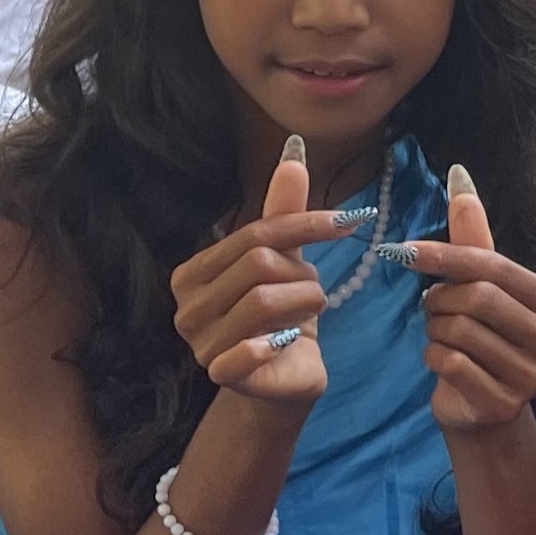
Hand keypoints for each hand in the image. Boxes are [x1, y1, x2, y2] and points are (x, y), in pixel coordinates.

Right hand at [166, 137, 368, 404]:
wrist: (285, 378)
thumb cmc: (281, 317)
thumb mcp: (285, 262)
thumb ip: (283, 213)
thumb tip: (293, 156)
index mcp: (192, 273)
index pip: (254, 235)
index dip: (304, 224)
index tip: (349, 221)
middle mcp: (186, 307)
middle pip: (258, 265)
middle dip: (302, 275)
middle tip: (314, 292)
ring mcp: (199, 343)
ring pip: (263, 300)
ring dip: (303, 304)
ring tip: (305, 316)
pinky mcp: (220, 374)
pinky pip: (247, 350)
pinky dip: (276, 342)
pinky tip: (288, 341)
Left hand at [411, 160, 535, 431]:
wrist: (482, 411)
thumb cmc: (484, 340)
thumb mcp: (483, 287)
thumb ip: (473, 236)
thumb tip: (459, 176)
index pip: (494, 268)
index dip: (444, 255)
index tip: (401, 250)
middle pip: (477, 299)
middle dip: (440, 299)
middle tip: (432, 306)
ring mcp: (533, 377)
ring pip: (459, 331)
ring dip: (435, 330)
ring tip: (442, 335)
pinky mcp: (503, 405)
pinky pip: (449, 363)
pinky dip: (432, 357)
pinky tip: (442, 362)